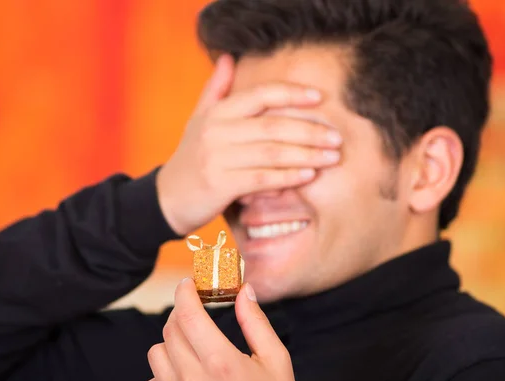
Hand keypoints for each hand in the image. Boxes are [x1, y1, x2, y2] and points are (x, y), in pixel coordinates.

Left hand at [139, 279, 297, 380]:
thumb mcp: (276, 362)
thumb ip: (257, 323)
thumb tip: (244, 291)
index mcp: (221, 362)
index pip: (188, 314)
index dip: (184, 292)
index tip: (188, 283)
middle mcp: (193, 380)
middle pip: (170, 330)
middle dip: (182, 313)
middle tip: (196, 310)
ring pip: (156, 353)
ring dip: (171, 343)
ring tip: (193, 347)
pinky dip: (161, 375)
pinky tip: (183, 375)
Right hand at [156, 54, 341, 234]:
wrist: (168, 198)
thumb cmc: (191, 158)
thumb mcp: (199, 120)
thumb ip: (215, 90)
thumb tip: (229, 58)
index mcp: (217, 113)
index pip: (260, 95)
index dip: (292, 94)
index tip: (320, 98)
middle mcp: (216, 131)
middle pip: (273, 126)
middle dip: (310, 131)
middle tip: (336, 137)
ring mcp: (217, 158)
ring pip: (271, 152)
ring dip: (306, 155)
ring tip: (331, 157)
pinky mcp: (220, 184)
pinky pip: (262, 179)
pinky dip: (288, 177)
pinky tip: (308, 176)